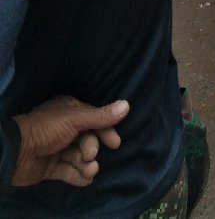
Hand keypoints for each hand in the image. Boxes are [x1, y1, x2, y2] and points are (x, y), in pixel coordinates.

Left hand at [11, 96, 128, 187]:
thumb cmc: (48, 129)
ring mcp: (58, 149)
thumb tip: (127, 105)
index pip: (94, 120)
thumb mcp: (75, 119)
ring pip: (79, 157)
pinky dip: (78, 176)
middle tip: (90, 156)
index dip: (105, 131)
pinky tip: (85, 180)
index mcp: (70, 112)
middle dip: (91, 149)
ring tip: (89, 170)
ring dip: (87, 165)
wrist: (17, 153)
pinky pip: (69, 171)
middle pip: (88, 140)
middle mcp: (65, 129)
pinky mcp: (51, 168)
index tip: (115, 143)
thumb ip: (101, 116)